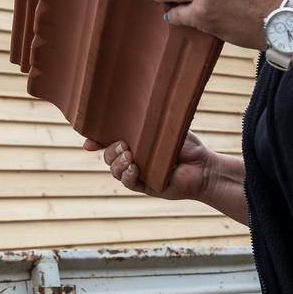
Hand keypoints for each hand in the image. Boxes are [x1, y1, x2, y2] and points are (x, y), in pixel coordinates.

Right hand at [84, 132, 214, 200]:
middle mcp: (134, 158)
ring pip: (115, 171)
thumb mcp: (164, 127)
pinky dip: (127, 176)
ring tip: (130, 156)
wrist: (205, 167)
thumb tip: (129, 106)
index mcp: (136, 143)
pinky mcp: (147, 187)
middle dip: (110, 151)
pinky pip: (129, 184)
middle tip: (124, 145)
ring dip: (117, 163)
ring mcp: (139, 174)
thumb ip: (145, 122)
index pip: (109, 141)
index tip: (87, 142)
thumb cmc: (188, 145)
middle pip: (108, 157)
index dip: (95, 142)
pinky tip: (134, 169)